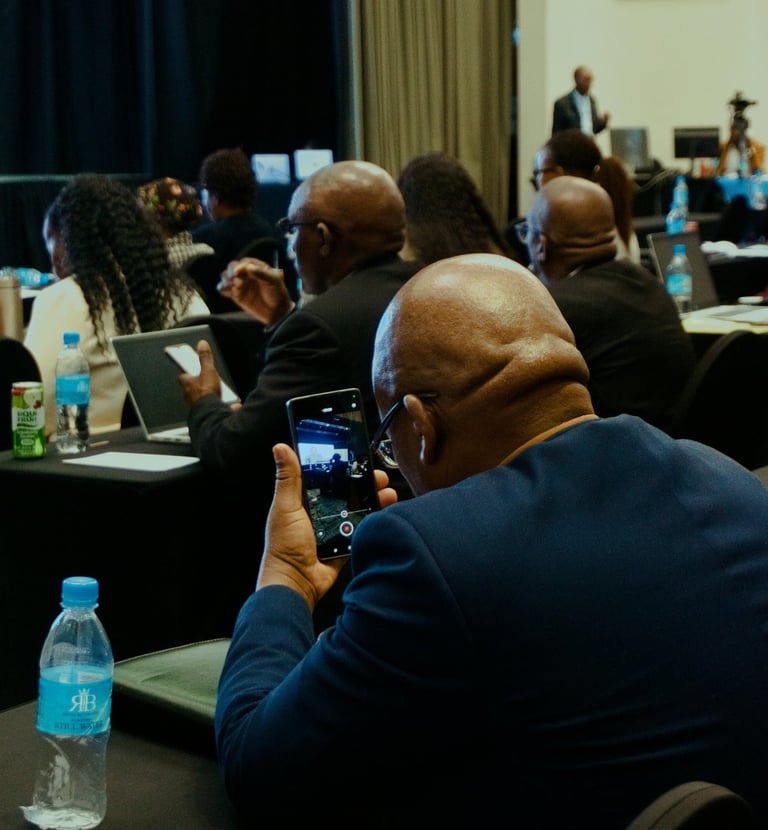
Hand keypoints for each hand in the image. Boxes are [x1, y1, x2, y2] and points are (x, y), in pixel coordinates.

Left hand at [177, 339, 239, 408]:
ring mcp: (194, 405)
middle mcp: (188, 395)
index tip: (192, 367)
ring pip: (200, 398)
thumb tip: (202, 345)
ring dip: (207, 395)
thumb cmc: (206, 394)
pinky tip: (227, 405)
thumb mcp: (208, 371)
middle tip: (209, 380)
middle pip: (192, 387)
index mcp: (186, 383)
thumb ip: (205, 358)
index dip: (189, 371)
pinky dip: (216, 405)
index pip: (183, 374)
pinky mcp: (203, 413)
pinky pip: (209, 407)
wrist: (210, 415)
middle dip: (200, 384)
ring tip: (218, 393)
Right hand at [217, 257, 294, 325]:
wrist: (277, 312)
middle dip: (231, 272)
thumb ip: (261, 273)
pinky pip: (223, 288)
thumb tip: (247, 267)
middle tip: (237, 282)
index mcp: (257, 267)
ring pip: (225, 276)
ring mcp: (240, 284)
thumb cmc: (278, 294)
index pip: (244, 262)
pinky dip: (222, 288)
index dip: (240, 266)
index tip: (239, 272)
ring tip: (233, 287)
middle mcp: (247, 274)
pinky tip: (228, 291)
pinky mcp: (235, 294)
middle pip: (232, 267)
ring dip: (226, 279)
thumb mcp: (274, 281)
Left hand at [258, 444, 398, 608]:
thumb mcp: (286, 507)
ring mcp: (335, 529)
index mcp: (305, 502)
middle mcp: (321, 514)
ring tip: (387, 494)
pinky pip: (362, 530)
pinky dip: (374, 523)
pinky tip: (384, 514)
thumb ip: (288, 478)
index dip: (344, 469)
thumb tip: (280, 448)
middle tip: (379, 478)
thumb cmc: (284, 546)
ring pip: (359, 510)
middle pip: (348, 493)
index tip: (359, 459)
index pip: (328, 479)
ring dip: (374, 501)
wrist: (297, 582)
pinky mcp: (345, 545)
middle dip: (365, 484)